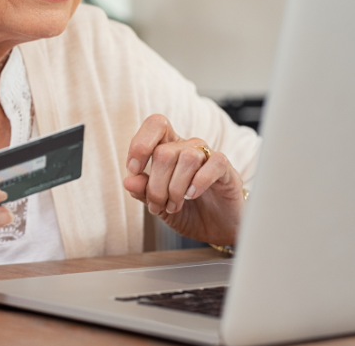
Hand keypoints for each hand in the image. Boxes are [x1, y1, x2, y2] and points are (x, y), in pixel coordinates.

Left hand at [122, 115, 244, 245]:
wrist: (215, 229)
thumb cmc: (186, 211)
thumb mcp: (158, 204)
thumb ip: (142, 191)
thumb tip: (128, 180)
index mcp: (168, 148)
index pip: (155, 125)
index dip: (140, 144)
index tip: (134, 170)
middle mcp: (187, 147)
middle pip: (164, 152)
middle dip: (156, 185)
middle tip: (157, 205)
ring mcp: (207, 156)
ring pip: (187, 158)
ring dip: (176, 188)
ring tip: (174, 206)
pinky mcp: (226, 169)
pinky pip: (214, 163)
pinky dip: (199, 182)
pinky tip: (191, 195)